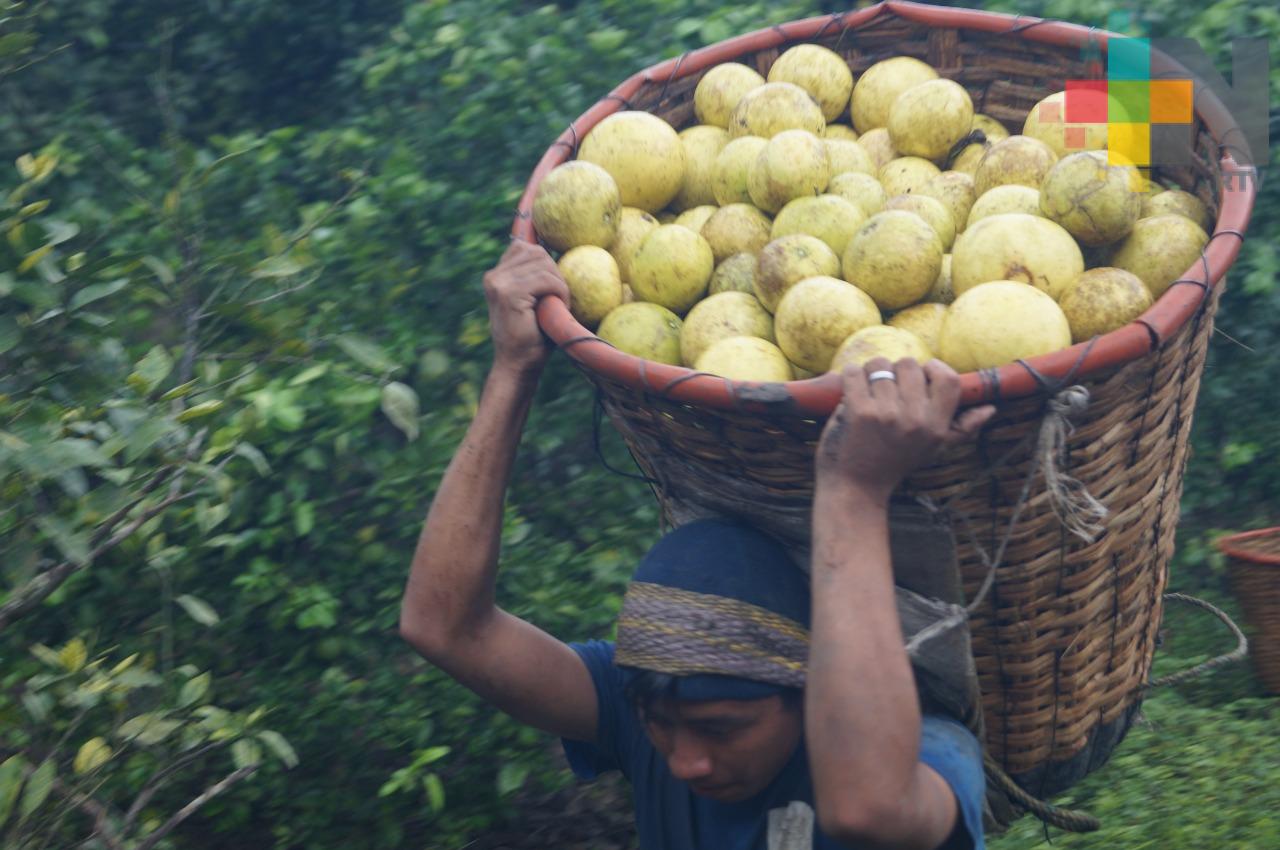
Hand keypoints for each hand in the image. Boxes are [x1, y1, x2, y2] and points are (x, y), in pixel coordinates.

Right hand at [482, 240, 569, 375]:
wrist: (518, 365)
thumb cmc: (531, 335)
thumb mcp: (531, 300)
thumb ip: (533, 275)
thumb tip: (546, 247)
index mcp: (496, 276)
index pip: (525, 248)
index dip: (545, 264)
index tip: (551, 289)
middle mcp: (494, 276)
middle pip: (537, 252)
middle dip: (554, 273)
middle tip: (557, 300)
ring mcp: (499, 283)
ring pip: (543, 263)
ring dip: (558, 284)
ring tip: (556, 306)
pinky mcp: (509, 293)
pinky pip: (546, 279)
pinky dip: (559, 292)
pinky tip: (557, 309)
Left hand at [815, 357, 995, 504]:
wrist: (858, 487)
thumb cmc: (896, 463)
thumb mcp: (934, 449)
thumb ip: (962, 429)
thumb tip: (990, 409)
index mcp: (936, 426)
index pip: (948, 379)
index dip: (933, 368)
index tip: (920, 376)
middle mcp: (915, 420)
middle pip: (910, 364)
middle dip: (896, 370)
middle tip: (888, 388)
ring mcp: (887, 414)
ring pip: (880, 364)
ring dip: (871, 373)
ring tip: (869, 391)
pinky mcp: (859, 412)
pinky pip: (854, 372)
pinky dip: (850, 376)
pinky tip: (851, 390)